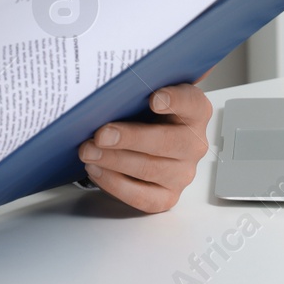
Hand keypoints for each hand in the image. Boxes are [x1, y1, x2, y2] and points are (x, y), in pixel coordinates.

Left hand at [77, 84, 212, 212]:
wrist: (144, 140)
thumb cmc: (143, 113)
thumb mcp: (144, 94)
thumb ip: (136, 88)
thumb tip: (105, 86)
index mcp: (194, 111)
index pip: (191, 103)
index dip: (174, 101)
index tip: (154, 100)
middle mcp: (193, 143)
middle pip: (166, 142)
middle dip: (129, 138)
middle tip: (101, 135)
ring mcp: (183, 173)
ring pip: (150, 169)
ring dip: (114, 161)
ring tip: (89, 152)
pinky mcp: (167, 196)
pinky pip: (141, 196)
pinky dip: (115, 183)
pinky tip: (97, 170)